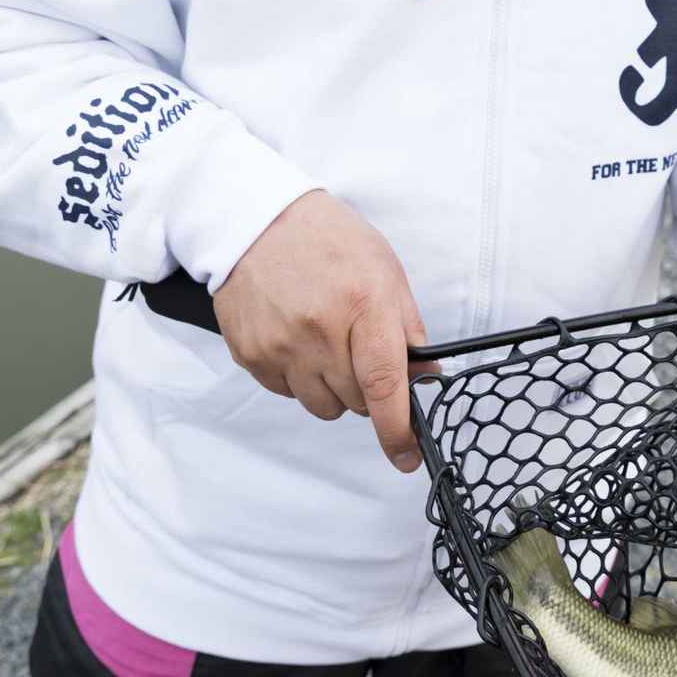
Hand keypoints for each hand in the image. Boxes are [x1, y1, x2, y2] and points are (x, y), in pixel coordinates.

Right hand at [212, 190, 435, 471]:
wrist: (256, 220)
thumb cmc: (328, 240)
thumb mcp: (385, 270)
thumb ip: (407, 328)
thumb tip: (425, 378)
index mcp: (363, 304)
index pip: (384, 384)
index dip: (398, 429)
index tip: (407, 456)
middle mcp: (319, 330)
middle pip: (356, 402)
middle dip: (367, 389)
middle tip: (360, 351)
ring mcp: (280, 345)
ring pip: (322, 406)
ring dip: (333, 388)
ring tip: (326, 342)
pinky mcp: (251, 354)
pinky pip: (287, 393)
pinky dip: (299, 377)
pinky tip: (298, 338)